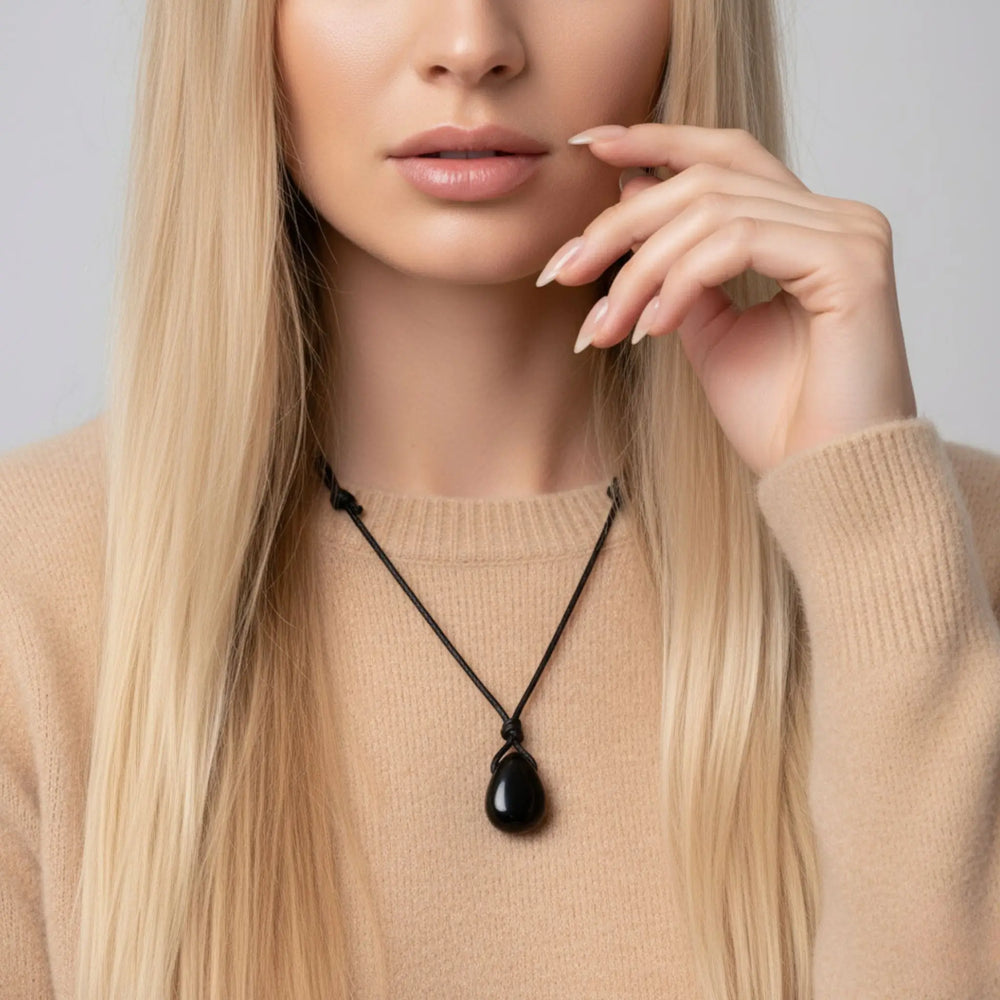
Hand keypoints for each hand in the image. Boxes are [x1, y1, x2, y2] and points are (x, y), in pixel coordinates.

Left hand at [537, 123, 918, 476]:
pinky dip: (680, 281)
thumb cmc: (777, 421)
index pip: (727, 157)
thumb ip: (677, 268)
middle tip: (562, 271)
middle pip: (706, 179)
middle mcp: (835, 217)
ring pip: (712, 211)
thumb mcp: (708, 333)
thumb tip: (630, 195)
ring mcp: (849, 233)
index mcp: (806, 227)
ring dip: (640, 270)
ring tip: (603, 327)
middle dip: (621, 224)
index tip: (589, 147)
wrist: (824, 484)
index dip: (658, 140)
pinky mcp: (849, 261)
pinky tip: (651, 329)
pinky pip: (736, 243)